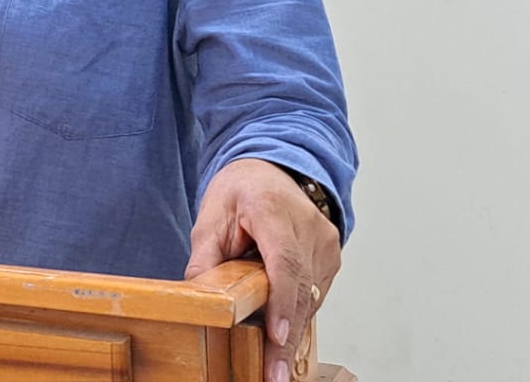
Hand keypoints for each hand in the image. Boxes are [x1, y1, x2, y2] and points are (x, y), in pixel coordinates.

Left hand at [184, 158, 340, 381]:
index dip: (282, 303)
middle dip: (287, 338)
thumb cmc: (241, 190)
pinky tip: (283, 343)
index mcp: (273, 211)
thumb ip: (206, 257)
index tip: (277, 336)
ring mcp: (325, 243)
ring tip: (276, 369)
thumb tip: (198, 298)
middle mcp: (308, 227)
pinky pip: (315, 293)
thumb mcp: (211, 216)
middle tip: (275, 375)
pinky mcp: (331, 256)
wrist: (273, 169)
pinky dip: (298, 316)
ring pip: (311, 297)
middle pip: (301, 290)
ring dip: (293, 333)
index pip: (285, 262)